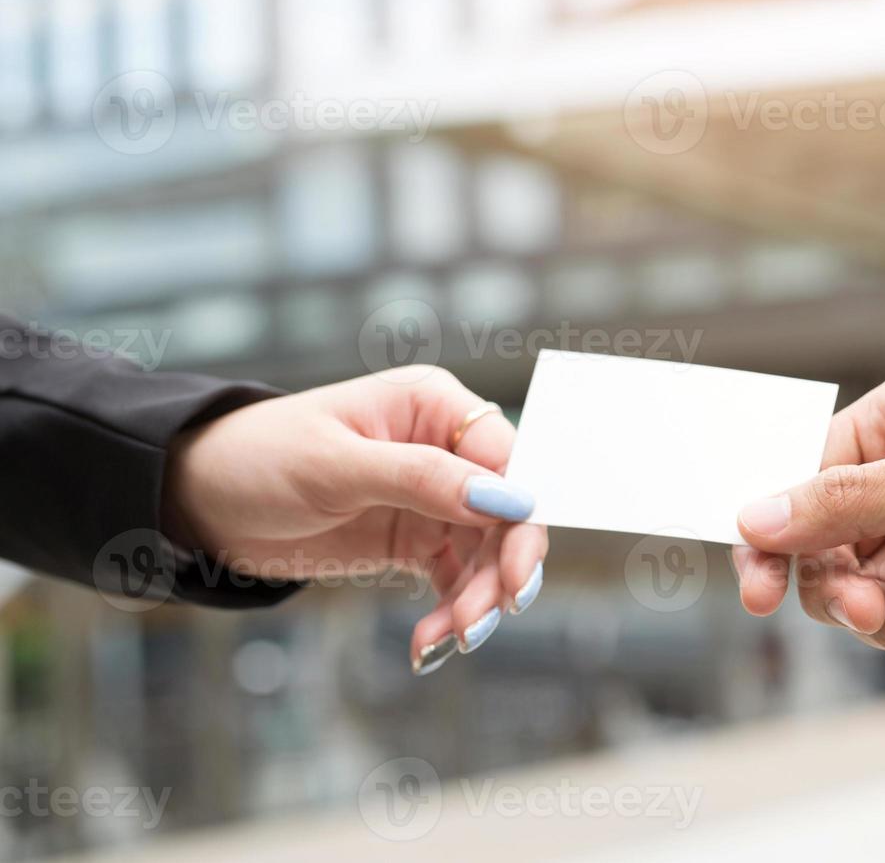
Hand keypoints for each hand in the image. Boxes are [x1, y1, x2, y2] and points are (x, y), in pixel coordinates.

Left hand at [162, 366, 543, 675]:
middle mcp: (444, 449)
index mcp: (432, 406)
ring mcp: (431, 498)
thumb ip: (421, 478)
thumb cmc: (258, 457)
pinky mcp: (413, 541)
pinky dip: (450, 613)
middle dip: (502, 567)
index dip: (521, 509)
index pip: (506, 456)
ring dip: (477, 600)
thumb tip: (503, 497)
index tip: (515, 565)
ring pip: (486, 554)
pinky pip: (454, 580)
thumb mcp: (336, 465)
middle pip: (506, 512)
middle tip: (488, 616)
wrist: (198, 502)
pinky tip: (429, 643)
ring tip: (450, 638)